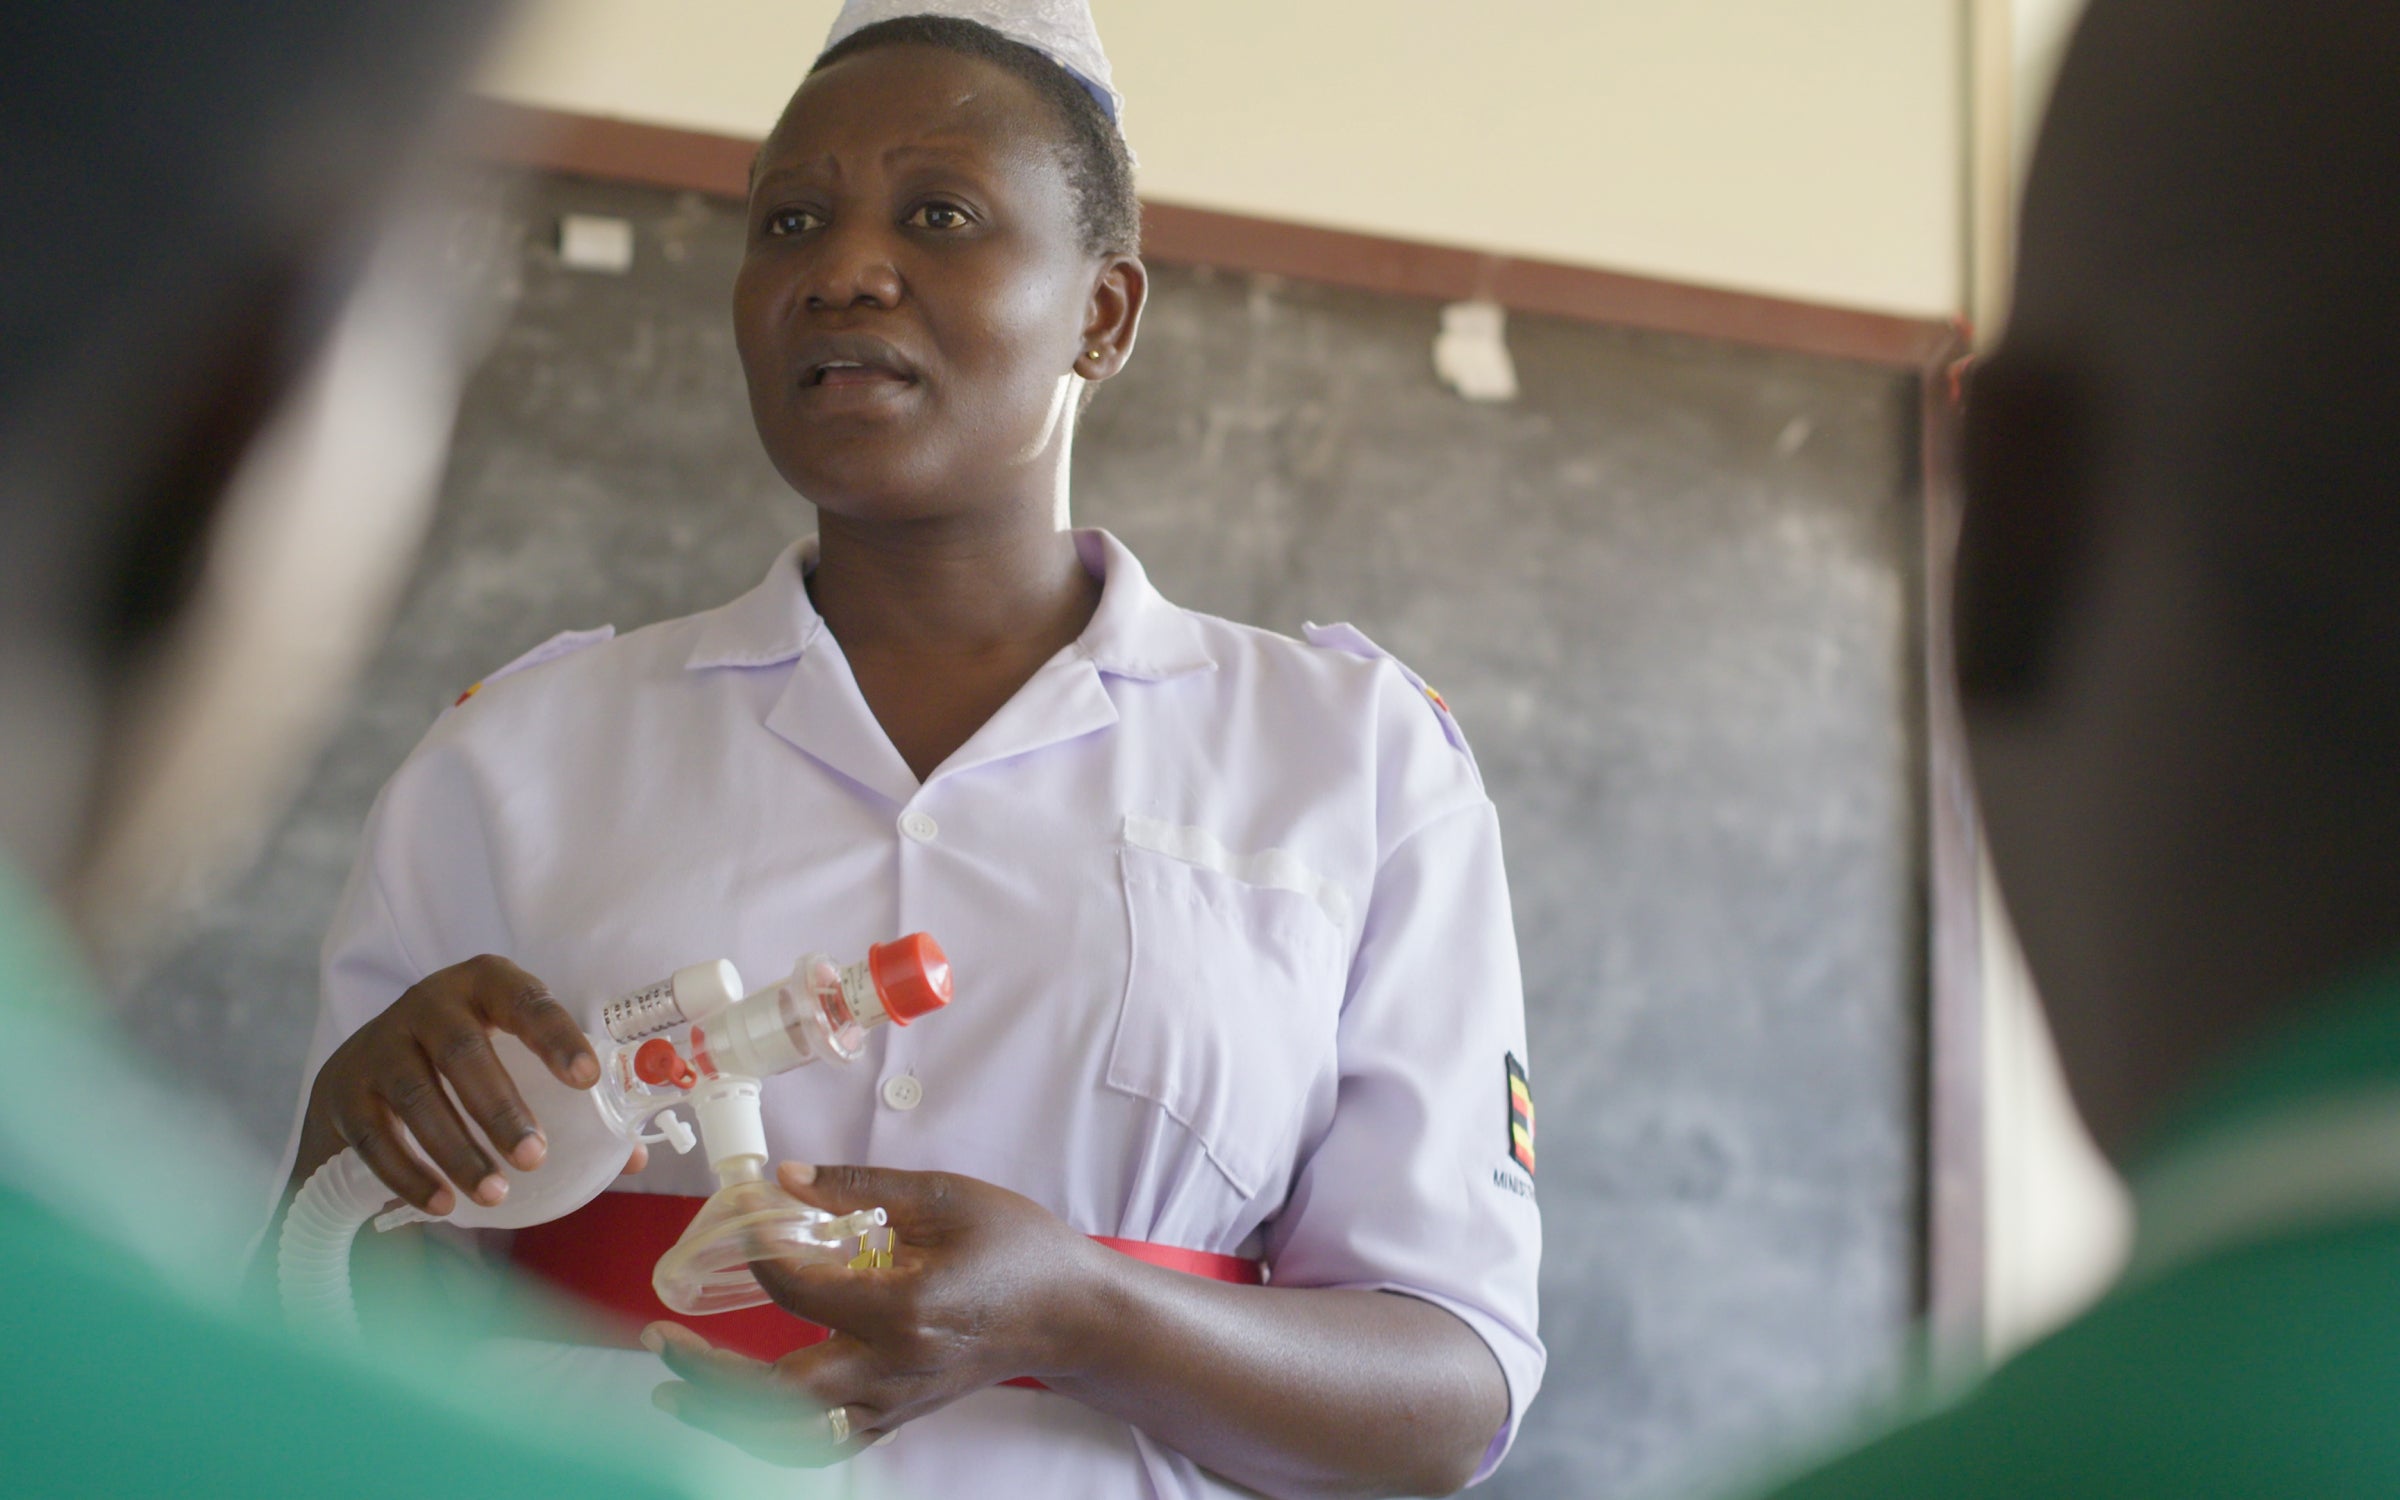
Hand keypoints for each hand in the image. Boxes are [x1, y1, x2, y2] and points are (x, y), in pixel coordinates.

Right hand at [294, 954, 605, 1214]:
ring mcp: (380, 1044)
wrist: (365, 1068)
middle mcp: (427, 1004)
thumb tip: (630, 1156)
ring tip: (496, 1193)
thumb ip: (568, 1098)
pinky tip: (443, 1205)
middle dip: (500, 1107)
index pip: (525, 999)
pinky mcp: (346, 1090)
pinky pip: (375, 1136)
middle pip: (462, 1050)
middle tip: (536, 1156)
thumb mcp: (513, 1054)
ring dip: (457, 1149)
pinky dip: (409, 1174)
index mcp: (484, 985)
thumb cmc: (468, 1059)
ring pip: (416, 1096)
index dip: (555, 1035)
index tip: (587, 1079)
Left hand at [645, 1163, 1106, 1461]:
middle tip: (656, 1339)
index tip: (741, 1221)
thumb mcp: (947, 1198)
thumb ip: (863, 1186)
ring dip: (723, 1414)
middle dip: (705, 1372)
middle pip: (775, 1392)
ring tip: (670, 1387)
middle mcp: (892, 1370)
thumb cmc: (1018, 1249)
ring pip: (789, 1432)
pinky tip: (733, 1412)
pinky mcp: (897, 1418)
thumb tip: (786, 1176)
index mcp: (905, 1310)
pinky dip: (769, 1434)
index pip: (799, 1290)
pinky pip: (821, 1444)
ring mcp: (893, 1404)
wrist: (1070, 1315)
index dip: (758, 1254)